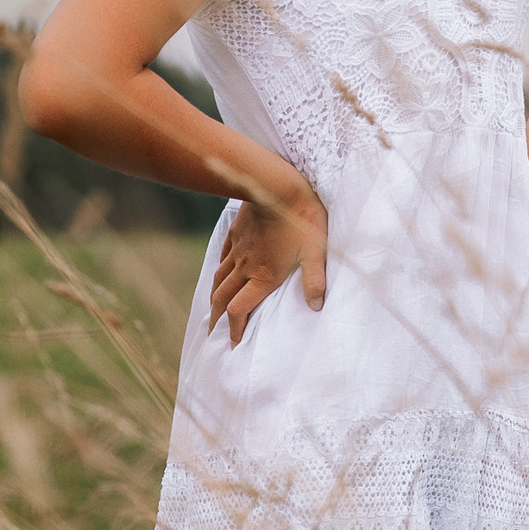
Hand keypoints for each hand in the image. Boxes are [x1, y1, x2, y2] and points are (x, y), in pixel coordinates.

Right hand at [209, 188, 327, 344]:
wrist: (278, 185)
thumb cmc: (302, 219)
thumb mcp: (316, 251)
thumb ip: (315, 281)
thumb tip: (316, 307)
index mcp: (263, 276)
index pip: (240, 310)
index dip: (234, 329)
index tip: (232, 343)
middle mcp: (245, 267)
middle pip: (223, 298)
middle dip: (218, 319)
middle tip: (214, 333)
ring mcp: (238, 249)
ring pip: (218, 279)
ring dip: (214, 298)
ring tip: (212, 310)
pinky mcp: (236, 233)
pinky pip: (222, 257)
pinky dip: (219, 271)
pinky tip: (220, 273)